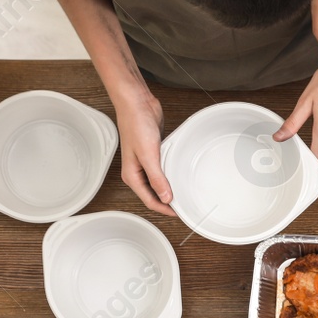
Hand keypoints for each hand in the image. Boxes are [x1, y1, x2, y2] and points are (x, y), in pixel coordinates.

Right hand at [111, 88, 173, 214]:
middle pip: (154, 194)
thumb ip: (157, 178)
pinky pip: (163, 170)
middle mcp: (138, 172)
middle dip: (168, 202)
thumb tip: (165, 197)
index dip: (165, 209)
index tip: (179, 213)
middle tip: (185, 207)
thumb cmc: (136, 125)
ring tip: (185, 195)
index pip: (150, 200)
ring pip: (159, 183)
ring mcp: (145, 163)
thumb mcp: (148, 155)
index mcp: (132, 176)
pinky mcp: (153, 154)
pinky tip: (180, 176)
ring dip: (170, 189)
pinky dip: (171, 175)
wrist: (137, 104)